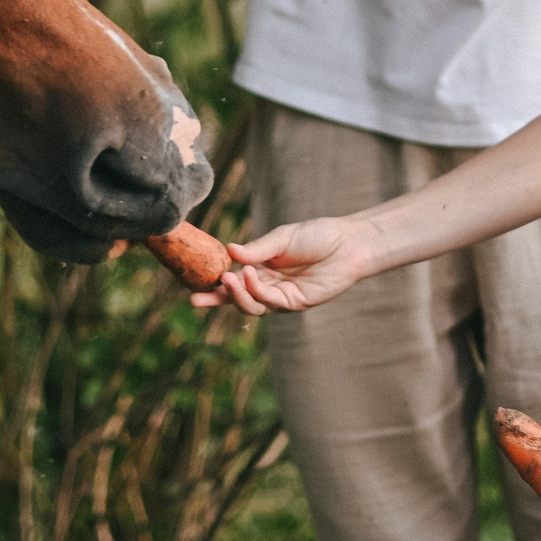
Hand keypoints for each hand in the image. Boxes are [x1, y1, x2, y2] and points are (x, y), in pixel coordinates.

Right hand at [187, 216, 381, 315]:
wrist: (348, 243)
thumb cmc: (318, 236)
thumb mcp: (282, 237)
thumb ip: (257, 249)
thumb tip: (229, 250)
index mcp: (263, 267)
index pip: (234, 279)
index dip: (214, 285)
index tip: (192, 286)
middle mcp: (269, 284)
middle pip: (238, 298)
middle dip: (217, 300)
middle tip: (197, 298)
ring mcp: (282, 296)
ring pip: (252, 304)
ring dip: (237, 294)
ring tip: (229, 278)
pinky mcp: (296, 303)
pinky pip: (270, 301)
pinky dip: (256, 290)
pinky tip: (250, 275)